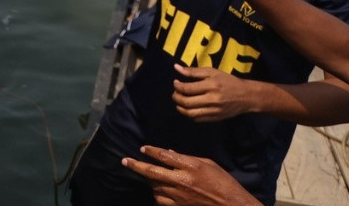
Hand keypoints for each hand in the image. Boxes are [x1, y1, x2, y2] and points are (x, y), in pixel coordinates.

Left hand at [122, 145, 260, 205]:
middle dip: (136, 165)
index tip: (142, 148)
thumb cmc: (223, 183)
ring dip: (149, 181)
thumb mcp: (208, 164)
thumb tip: (169, 152)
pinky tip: (158, 191)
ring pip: (154, 187)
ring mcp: (179, 196)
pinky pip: (160, 200)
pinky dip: (157, 195)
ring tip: (149, 177)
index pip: (164, 155)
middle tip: (125, 161)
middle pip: (151, 172)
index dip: (151, 151)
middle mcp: (182, 180)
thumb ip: (186, 158)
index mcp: (190, 166)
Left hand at [172, 64, 253, 121]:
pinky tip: (189, 108)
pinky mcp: (216, 118)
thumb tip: (176, 67)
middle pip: (187, 102)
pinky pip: (198, 119)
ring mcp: (214, 111)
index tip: (176, 83)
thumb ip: (194, 71)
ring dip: (180, 108)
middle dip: (176, 97)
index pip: (187, 89)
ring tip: (179, 102)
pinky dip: (190, 115)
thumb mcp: (212, 72)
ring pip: (191, 114)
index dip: (177, 86)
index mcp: (211, 86)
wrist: (247, 96)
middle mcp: (212, 100)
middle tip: (175, 93)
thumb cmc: (228, 81)